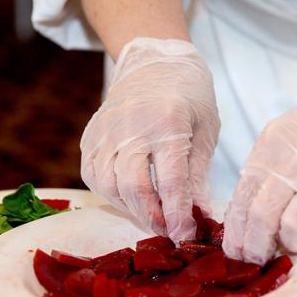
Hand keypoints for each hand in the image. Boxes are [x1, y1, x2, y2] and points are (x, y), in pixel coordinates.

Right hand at [81, 38, 218, 240]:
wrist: (154, 60)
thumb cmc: (189, 95)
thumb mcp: (206, 130)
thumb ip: (198, 174)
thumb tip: (199, 217)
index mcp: (168, 123)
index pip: (171, 181)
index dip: (177, 215)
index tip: (186, 236)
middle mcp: (131, 127)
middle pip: (134, 188)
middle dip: (153, 219)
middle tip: (170, 233)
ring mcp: (105, 131)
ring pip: (109, 186)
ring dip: (131, 209)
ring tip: (153, 216)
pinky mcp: (90, 136)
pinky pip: (93, 176)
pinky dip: (110, 194)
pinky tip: (130, 198)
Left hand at [222, 52, 296, 263]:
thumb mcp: (286, 136)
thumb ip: (267, 169)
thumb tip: (248, 215)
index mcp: (270, 148)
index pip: (242, 199)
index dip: (237, 232)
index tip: (236, 251)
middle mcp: (293, 161)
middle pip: (262, 217)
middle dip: (257, 248)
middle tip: (261, 259)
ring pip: (294, 227)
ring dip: (294, 243)